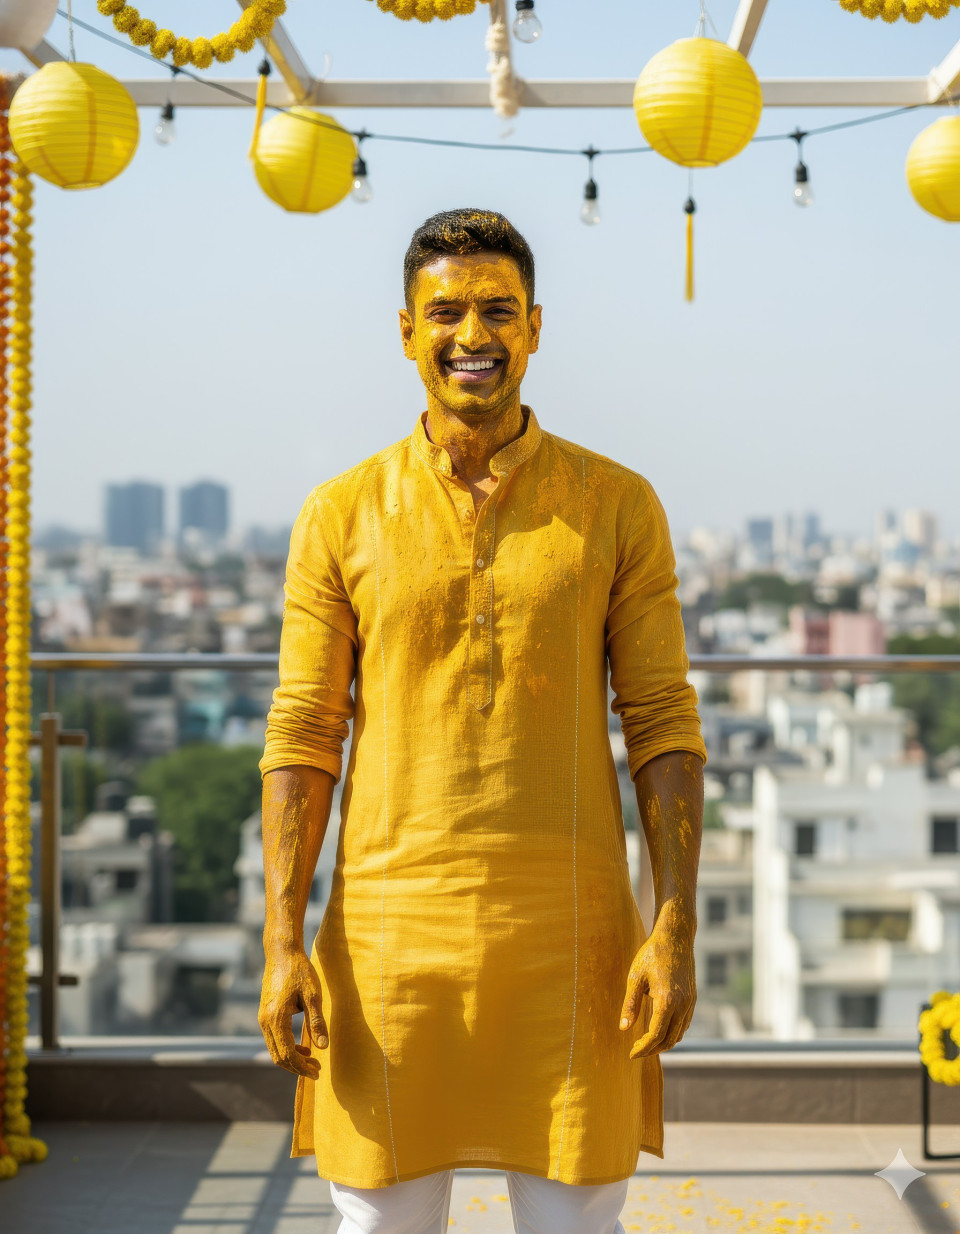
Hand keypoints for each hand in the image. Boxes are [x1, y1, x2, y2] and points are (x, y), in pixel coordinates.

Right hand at [259, 945, 327, 1078]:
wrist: (281, 952)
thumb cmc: (299, 971)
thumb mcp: (313, 995)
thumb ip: (317, 1022)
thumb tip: (323, 1048)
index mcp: (276, 1018)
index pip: (287, 1054)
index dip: (302, 1067)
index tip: (318, 1072)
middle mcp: (265, 1021)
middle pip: (278, 1056)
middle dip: (297, 1067)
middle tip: (317, 1070)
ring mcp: (262, 1017)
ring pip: (274, 1049)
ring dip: (292, 1059)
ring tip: (312, 1061)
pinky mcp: (265, 1013)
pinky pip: (273, 1039)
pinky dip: (286, 1047)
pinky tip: (302, 1047)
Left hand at [618, 909, 696, 1058]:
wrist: (676, 936)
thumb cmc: (652, 954)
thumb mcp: (635, 978)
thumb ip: (630, 1005)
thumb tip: (624, 1029)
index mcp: (668, 1001)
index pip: (655, 1036)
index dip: (643, 1048)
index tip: (631, 1054)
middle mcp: (683, 1005)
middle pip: (669, 1039)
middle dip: (653, 1049)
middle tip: (636, 1050)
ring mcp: (690, 1002)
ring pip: (679, 1034)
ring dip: (664, 1043)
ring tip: (646, 1043)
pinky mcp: (693, 998)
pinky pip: (685, 1024)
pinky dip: (673, 1032)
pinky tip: (660, 1029)